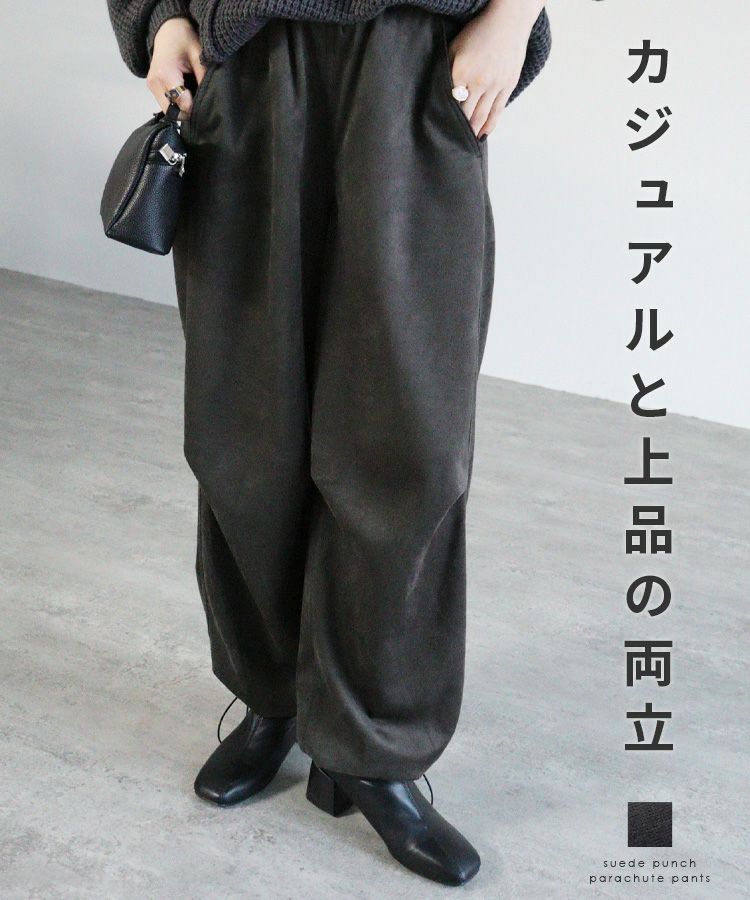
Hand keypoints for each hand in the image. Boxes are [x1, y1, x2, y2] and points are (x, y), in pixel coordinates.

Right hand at [146, 17, 205, 117]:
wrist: (168, 29)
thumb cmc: (184, 38)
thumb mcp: (199, 55)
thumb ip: (204, 78)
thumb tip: (209, 101)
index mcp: (165, 74)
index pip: (183, 105)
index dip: (196, 108)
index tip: (205, 99)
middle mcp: (155, 83)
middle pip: (174, 113)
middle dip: (188, 110)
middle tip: (199, 99)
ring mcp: (151, 86)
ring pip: (169, 111)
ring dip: (182, 107)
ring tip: (192, 93)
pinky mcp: (152, 87)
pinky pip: (166, 104)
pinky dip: (176, 103)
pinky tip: (185, 92)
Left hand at [447, 0, 542, 137]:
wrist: (509, 20)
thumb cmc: (479, 31)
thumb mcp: (456, 47)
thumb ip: (447, 69)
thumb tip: (440, 92)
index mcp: (461, 72)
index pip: (450, 102)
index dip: (445, 118)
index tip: (439, 131)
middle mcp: (478, 81)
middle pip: (465, 114)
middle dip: (458, 130)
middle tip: (450, 145)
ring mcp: (495, 85)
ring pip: (482, 116)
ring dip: (473, 132)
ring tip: (466, 145)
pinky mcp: (508, 85)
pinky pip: (497, 111)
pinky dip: (490, 124)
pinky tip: (483, 134)